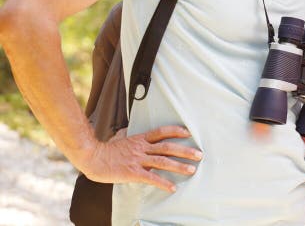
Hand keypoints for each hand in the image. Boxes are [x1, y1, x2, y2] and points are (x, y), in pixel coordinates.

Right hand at [80, 125, 202, 192]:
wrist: (91, 157)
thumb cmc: (104, 149)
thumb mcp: (119, 138)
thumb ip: (126, 135)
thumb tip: (125, 131)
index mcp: (140, 139)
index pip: (161, 132)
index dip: (176, 131)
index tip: (188, 133)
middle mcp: (142, 148)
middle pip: (168, 147)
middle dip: (185, 151)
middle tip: (199, 154)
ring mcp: (138, 160)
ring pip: (163, 161)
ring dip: (179, 166)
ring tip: (192, 170)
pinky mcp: (133, 172)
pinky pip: (151, 178)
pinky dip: (163, 183)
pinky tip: (172, 187)